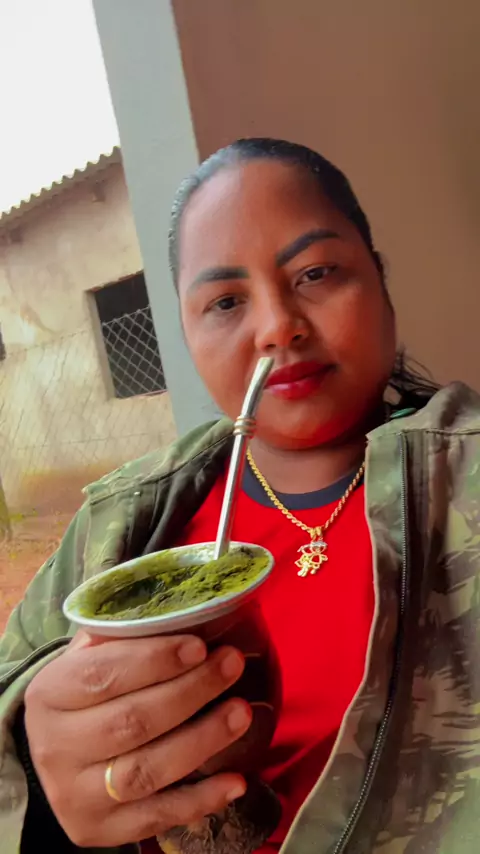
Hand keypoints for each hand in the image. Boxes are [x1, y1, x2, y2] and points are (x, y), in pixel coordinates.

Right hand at [24, 632, 250, 847]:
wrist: (55, 756)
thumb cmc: (86, 695)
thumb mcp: (88, 658)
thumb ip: (123, 637)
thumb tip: (184, 614)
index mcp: (50, 694)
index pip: (103, 676)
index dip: (154, 661)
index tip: (199, 646)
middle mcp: (56, 747)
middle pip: (131, 721)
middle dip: (190, 692)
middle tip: (232, 665)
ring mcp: (76, 794)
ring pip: (146, 771)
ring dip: (202, 741)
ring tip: (241, 713)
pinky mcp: (99, 830)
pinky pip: (156, 818)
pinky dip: (200, 800)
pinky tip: (236, 781)